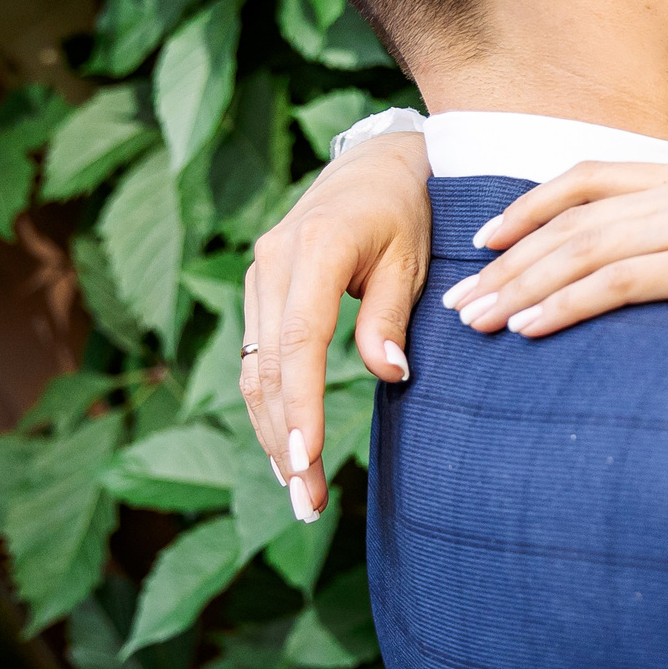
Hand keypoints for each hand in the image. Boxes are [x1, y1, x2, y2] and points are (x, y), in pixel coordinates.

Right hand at [240, 130, 429, 519]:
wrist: (376, 165)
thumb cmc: (407, 211)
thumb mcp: (412, 258)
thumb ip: (391, 316)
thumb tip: (389, 375)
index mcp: (313, 248)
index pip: (299, 341)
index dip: (301, 404)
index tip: (306, 458)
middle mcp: (272, 262)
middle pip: (268, 367)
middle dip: (284, 439)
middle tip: (305, 502)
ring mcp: (259, 275)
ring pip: (255, 369)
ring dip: (272, 433)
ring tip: (297, 493)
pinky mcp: (260, 290)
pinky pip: (258, 358)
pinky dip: (271, 407)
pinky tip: (288, 450)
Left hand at [446, 161, 667, 378]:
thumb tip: (654, 271)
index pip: (587, 178)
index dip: (528, 207)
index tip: (484, 240)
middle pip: (570, 219)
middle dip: (506, 261)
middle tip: (459, 300)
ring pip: (582, 250)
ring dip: (520, 287)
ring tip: (476, 323)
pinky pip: (618, 282)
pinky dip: (565, 304)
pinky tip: (530, 330)